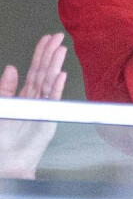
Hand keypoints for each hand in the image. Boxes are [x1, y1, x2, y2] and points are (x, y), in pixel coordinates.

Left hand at [0, 33, 66, 177]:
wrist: (8, 160)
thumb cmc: (4, 138)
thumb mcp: (2, 106)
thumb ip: (6, 87)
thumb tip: (12, 68)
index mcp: (26, 94)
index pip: (35, 69)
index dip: (41, 53)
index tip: (47, 39)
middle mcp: (37, 98)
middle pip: (45, 71)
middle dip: (51, 53)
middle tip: (58, 37)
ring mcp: (45, 107)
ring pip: (50, 82)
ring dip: (56, 65)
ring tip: (61, 50)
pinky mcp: (48, 119)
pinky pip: (53, 100)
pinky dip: (57, 87)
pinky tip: (61, 75)